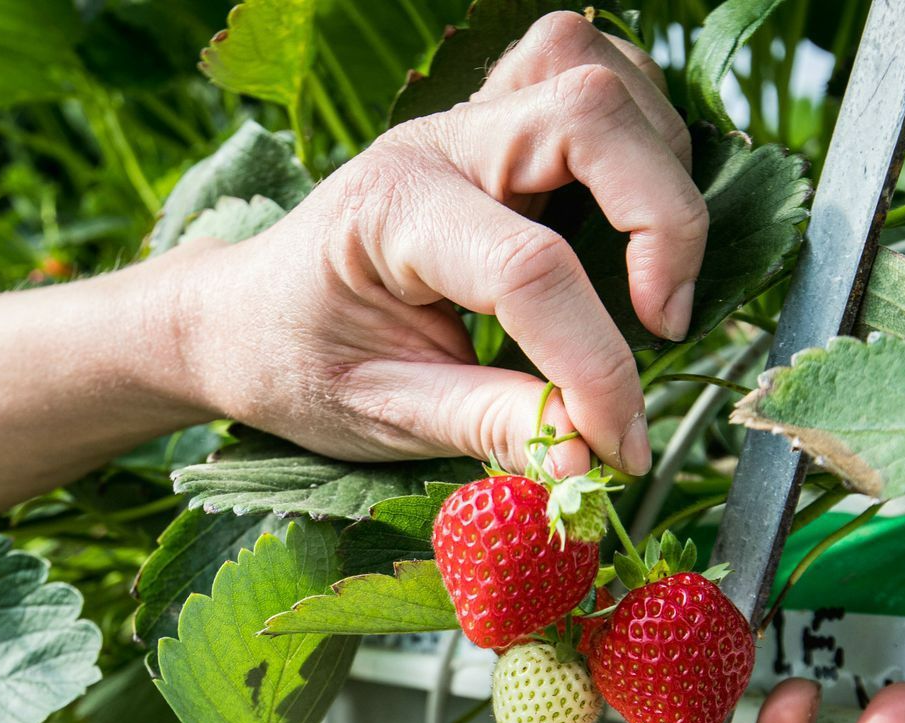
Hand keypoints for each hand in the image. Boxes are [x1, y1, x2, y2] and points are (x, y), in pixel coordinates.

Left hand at [0, 13, 701, 530]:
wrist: (241, 316)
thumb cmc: (295, 363)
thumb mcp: (378, 417)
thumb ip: (487, 429)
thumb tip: (593, 465)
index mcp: (390, 214)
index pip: (529, 270)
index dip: (598, 363)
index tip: (622, 445)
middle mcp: (434, 145)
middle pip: (587, 116)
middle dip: (661, 221)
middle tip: (663, 325)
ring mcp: (466, 124)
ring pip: (595, 75)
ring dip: (657, 166)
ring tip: (652, 274)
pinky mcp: (493, 127)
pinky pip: (582, 77)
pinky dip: (635, 134)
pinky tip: (633, 211)